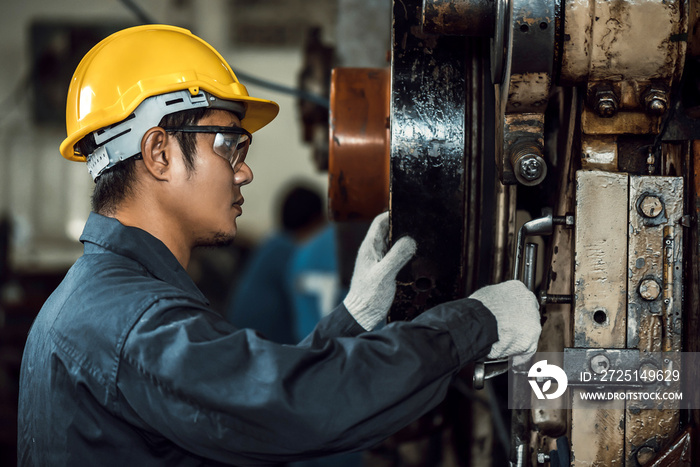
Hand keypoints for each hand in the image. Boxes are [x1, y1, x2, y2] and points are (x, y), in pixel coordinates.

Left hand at [343, 212, 416, 329]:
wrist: (362, 316)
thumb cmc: (368, 297)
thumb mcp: (384, 275)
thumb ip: (397, 256)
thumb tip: (410, 240)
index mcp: (369, 248)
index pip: (380, 222)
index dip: (393, 213)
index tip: (408, 210)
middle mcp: (373, 251)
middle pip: (388, 231)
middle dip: (402, 226)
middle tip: (419, 224)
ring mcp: (378, 261)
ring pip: (393, 244)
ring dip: (404, 240)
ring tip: (420, 239)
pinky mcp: (384, 270)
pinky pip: (396, 256)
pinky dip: (405, 254)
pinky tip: (415, 257)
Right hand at [468, 280, 540, 360]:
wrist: (479, 321)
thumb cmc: (479, 308)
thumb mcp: (487, 294)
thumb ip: (497, 299)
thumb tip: (494, 305)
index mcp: (518, 289)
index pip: (522, 300)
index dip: (515, 310)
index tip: (510, 316)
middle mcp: (529, 303)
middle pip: (528, 316)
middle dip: (518, 325)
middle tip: (506, 331)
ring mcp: (532, 322)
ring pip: (529, 333)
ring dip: (518, 339)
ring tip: (504, 345)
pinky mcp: (530, 340)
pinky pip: (527, 350)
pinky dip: (520, 355)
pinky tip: (511, 359)